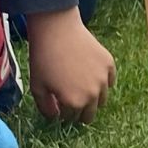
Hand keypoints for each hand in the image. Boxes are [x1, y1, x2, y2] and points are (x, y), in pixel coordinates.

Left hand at [27, 8, 115, 123]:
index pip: (71, 117)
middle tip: (72, 101)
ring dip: (92, 98)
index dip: (64, 112)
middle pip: (89, 114)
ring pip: (102, 99)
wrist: (56, 30)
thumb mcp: (37, 86)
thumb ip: (46, 108)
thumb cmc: (43, 58)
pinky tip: (92, 75)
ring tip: (81, 87)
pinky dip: (102, 82)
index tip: (59, 104)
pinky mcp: (109, 65)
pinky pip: (110, 81)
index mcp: (74, 103)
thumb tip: (56, 117)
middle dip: (80, 111)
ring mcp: (103, 80)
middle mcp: (92, 95)